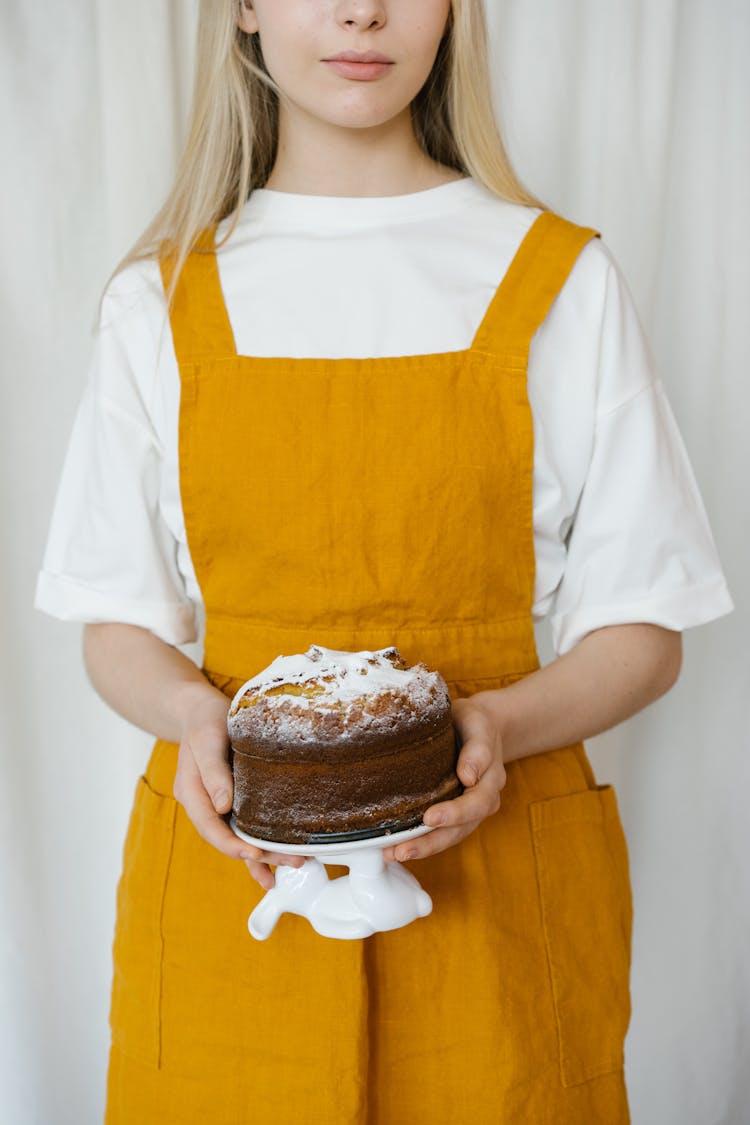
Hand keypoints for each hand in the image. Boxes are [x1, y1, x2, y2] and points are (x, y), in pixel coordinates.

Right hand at [173, 683, 302, 888]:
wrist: (202, 711)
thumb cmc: (204, 721)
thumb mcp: (207, 739)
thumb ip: (213, 771)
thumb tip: (223, 806)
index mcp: (191, 792)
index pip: (209, 826)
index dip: (231, 844)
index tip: (253, 854)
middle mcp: (204, 804)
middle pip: (228, 838)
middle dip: (258, 855)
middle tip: (292, 861)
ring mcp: (218, 804)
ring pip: (239, 836)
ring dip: (265, 853)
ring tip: (295, 863)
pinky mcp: (233, 800)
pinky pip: (245, 827)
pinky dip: (260, 845)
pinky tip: (276, 861)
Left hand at [381, 693, 506, 863]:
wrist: (480, 726)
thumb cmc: (474, 722)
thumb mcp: (477, 723)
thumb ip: (477, 748)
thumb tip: (468, 776)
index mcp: (491, 776)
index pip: (477, 801)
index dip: (455, 812)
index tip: (430, 817)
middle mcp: (484, 798)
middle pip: (463, 827)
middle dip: (432, 840)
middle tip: (403, 849)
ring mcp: (471, 809)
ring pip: (452, 835)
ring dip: (424, 847)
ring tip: (394, 854)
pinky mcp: (456, 813)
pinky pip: (442, 832)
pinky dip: (421, 841)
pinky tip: (396, 847)